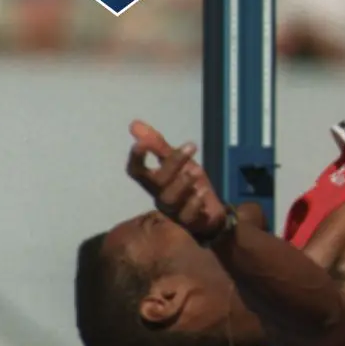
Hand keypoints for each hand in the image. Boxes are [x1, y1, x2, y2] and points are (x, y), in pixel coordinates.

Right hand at [126, 120, 225, 237]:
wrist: (210, 214)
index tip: (141, 143)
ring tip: (196, 170)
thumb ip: (158, 146)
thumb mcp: (177, 162)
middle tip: (192, 145)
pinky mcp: (190, 221)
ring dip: (183, 182)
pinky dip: (194, 202)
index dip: (136, 159)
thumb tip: (134, 124)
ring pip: (171, 198)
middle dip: (172, 162)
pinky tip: (202, 192)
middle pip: (158, 181)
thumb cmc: (188, 186)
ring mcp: (174, 210)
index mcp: (153, 181)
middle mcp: (160, 196)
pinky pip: (188, 215)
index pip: (136, 171)